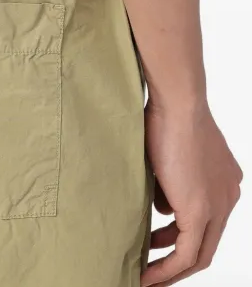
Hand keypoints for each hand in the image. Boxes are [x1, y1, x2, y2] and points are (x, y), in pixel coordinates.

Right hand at [141, 99, 242, 286]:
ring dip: (171, 268)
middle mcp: (227, 196)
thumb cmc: (167, 117)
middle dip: (176, 259)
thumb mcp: (168, 154)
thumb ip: (169, 183)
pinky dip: (168, 269)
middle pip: (206, 244)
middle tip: (151, 266)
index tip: (157, 242)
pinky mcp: (200, 211)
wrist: (178, 104)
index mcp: (223, 181)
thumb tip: (161, 204)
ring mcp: (217, 205)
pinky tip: (147, 275)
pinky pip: (188, 253)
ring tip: (146, 274)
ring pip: (199, 253)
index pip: (207, 221)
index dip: (181, 235)